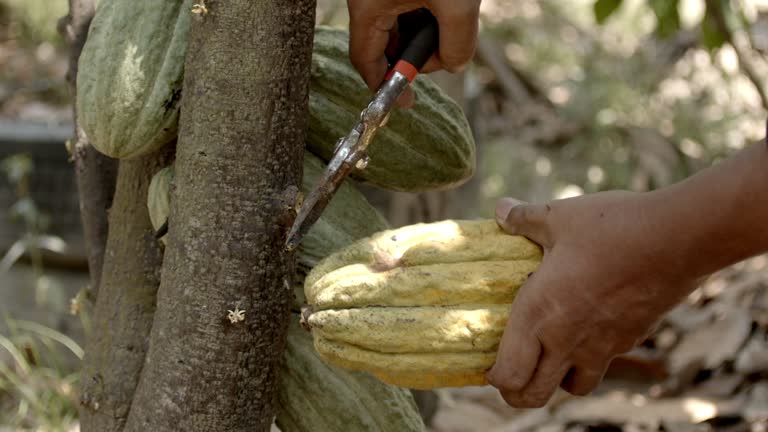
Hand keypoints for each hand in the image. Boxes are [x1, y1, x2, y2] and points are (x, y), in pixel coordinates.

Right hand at [347, 0, 480, 106]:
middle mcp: (369, 0)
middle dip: (418, 57)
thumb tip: (455, 65)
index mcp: (368, 7)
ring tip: (453, 17)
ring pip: (401, 28)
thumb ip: (457, 44)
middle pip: (386, 46)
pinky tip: (448, 5)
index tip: (407, 101)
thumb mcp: (458, 4)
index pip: (365, 61)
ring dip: (428, 35)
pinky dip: (430, 17)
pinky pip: (409, 10)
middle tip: (444, 53)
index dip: (384, 86)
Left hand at [485, 192, 700, 407]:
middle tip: (511, 374)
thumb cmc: (611, 227)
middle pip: (534, 395)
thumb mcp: (559, 217)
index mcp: (538, 314)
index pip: (508, 375)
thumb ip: (524, 218)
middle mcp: (566, 339)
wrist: (677, 238)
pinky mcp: (629, 340)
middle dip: (518, 392)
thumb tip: (501, 209)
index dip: (494, 377)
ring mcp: (601, 346)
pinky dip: (589, 357)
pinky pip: (603, 362)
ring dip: (557, 378)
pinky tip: (588, 327)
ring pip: (573, 387)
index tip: (488, 363)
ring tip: (549, 353)